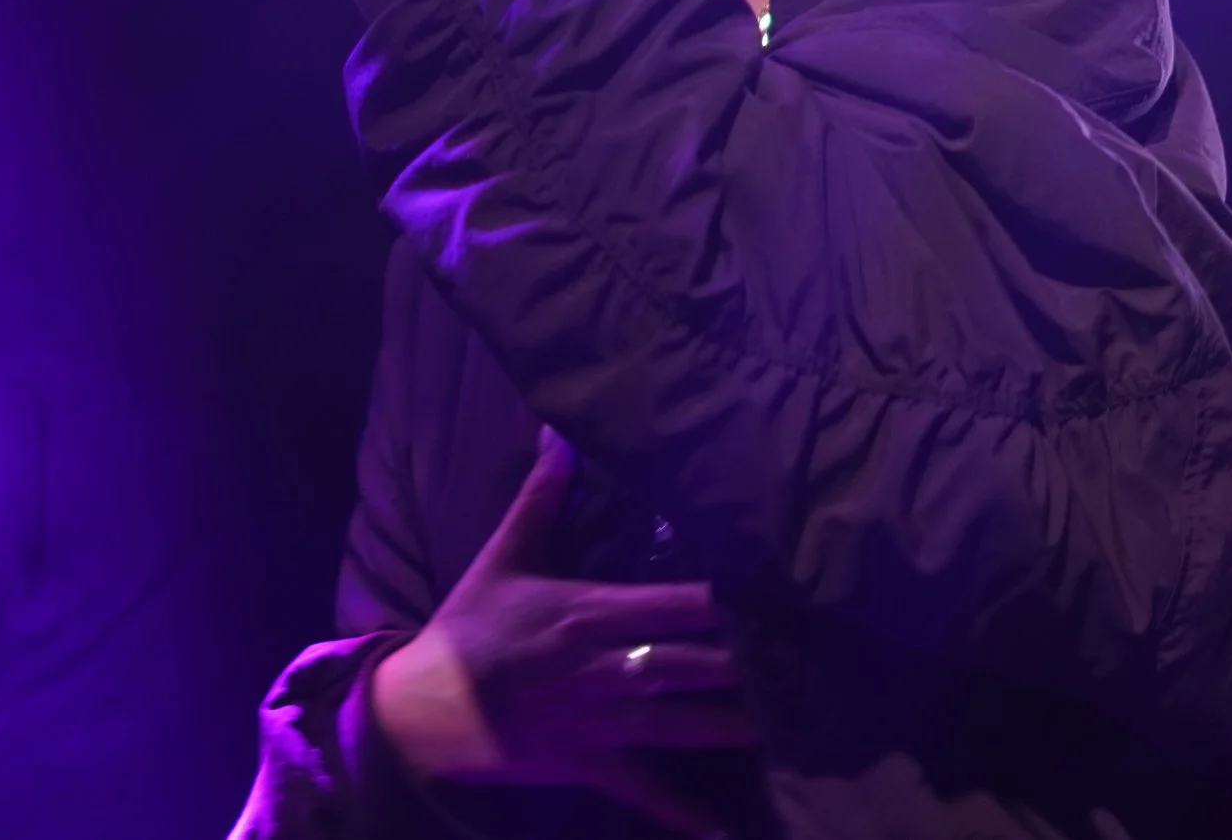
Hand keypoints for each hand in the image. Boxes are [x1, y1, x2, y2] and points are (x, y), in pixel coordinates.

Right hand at [372, 428, 755, 835]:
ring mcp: (600, 721)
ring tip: (793, 725)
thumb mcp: (503, 556)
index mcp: (589, 611)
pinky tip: (724, 833)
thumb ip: (540, 496)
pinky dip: (683, 814)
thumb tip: (558, 433)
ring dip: (734, 725)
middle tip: (807, 662)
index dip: (725, 600)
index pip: (672, 602)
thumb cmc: (469, 628)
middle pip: (688, 662)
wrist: (424, 707)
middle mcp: (604, 666)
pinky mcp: (590, 764)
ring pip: (681, 723)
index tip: (777, 593)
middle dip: (746, 664)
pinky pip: (645, 791)